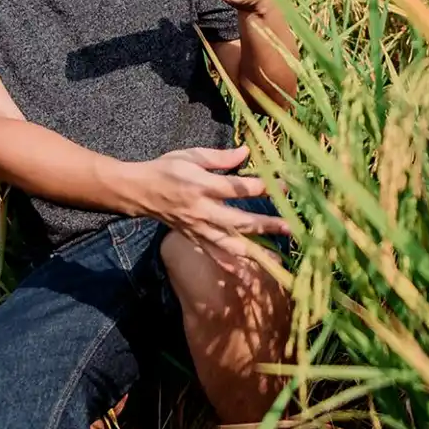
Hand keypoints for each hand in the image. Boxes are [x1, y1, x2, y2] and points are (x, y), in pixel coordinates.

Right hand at [126, 145, 290, 258]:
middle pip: (239, 221)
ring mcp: (198, 228)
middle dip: (265, 225)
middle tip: (289, 227)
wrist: (139, 191)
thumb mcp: (191, 155)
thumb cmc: (166, 169)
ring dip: (254, 251)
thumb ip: (221, 157)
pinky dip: (230, 266)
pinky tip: (247, 276)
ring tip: (277, 257)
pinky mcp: (194, 238)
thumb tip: (247, 152)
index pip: (238, 189)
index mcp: (202, 185)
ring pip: (229, 244)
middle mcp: (202, 210)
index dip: (263, 187)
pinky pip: (214, 255)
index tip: (285, 186)